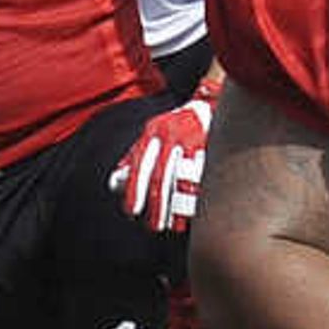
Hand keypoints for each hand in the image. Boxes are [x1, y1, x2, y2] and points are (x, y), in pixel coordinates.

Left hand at [111, 86, 217, 234]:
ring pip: (183, 180)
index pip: (139, 164)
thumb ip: (135, 155)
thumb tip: (115, 181)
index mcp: (153, 132)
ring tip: (172, 225)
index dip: (134, 189)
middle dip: (155, 205)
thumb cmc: (178, 124)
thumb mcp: (153, 132)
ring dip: (177, 206)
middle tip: (152, 226)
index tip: (130, 211)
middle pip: (160, 176)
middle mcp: (171, 134)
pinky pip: (204, 177)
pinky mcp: (213, 147)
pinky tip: (194, 213)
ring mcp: (193, 140)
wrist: (213, 102)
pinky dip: (198, 197)